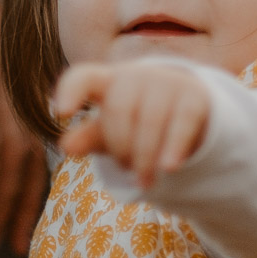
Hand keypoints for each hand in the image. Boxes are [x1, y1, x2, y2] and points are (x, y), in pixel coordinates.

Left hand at [51, 60, 211, 188]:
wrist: (190, 107)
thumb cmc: (138, 118)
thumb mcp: (111, 131)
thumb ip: (89, 137)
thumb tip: (66, 146)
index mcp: (108, 81)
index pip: (83, 77)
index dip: (71, 91)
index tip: (61, 112)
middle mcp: (137, 76)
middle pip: (120, 109)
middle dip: (120, 145)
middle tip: (125, 169)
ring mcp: (167, 83)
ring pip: (150, 120)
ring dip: (145, 157)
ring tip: (144, 182)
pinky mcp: (195, 96)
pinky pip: (182, 122)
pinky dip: (174, 146)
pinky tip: (169, 168)